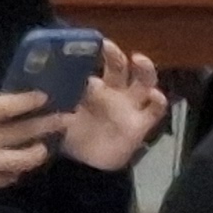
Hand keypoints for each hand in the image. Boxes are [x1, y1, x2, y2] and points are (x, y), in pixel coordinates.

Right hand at [0, 91, 55, 190]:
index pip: (7, 106)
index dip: (27, 101)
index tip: (44, 97)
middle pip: (21, 131)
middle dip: (45, 125)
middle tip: (64, 120)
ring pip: (19, 160)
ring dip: (35, 153)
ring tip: (42, 150)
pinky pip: (3, 179)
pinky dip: (12, 173)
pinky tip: (16, 171)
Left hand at [56, 52, 168, 171]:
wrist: (85, 167)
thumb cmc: (73, 137)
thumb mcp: (63, 115)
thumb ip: (63, 99)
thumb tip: (53, 82)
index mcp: (96, 87)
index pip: (98, 66)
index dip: (96, 56)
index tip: (88, 45)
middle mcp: (116, 93)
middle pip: (122, 68)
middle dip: (116, 56)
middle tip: (108, 46)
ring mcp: (130, 107)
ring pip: (145, 81)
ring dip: (145, 69)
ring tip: (139, 59)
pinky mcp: (141, 124)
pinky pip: (156, 110)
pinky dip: (159, 101)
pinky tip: (154, 95)